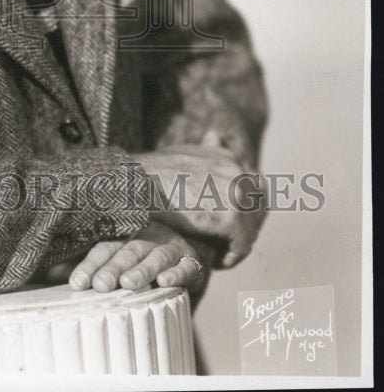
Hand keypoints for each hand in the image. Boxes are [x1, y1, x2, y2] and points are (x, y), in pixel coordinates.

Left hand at [67, 222, 204, 292]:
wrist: (183, 251)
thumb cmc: (139, 259)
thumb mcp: (112, 260)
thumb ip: (84, 267)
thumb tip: (47, 275)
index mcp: (121, 237)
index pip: (102, 249)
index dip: (89, 265)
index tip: (76, 284)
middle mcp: (143, 238)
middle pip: (126, 251)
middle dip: (113, 268)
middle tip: (101, 285)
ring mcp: (168, 247)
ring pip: (154, 256)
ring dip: (142, 269)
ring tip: (128, 284)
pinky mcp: (190, 260)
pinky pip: (186, 265)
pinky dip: (177, 272)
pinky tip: (166, 282)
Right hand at [138, 132, 265, 267]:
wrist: (139, 184)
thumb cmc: (154, 171)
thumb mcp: (186, 150)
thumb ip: (208, 148)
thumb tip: (217, 135)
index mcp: (229, 156)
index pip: (254, 185)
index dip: (246, 207)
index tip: (230, 223)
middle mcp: (239, 172)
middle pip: (259, 207)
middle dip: (247, 225)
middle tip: (229, 242)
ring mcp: (238, 194)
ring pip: (251, 229)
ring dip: (238, 243)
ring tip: (221, 254)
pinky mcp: (232, 218)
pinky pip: (242, 245)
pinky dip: (232, 257)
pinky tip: (218, 262)